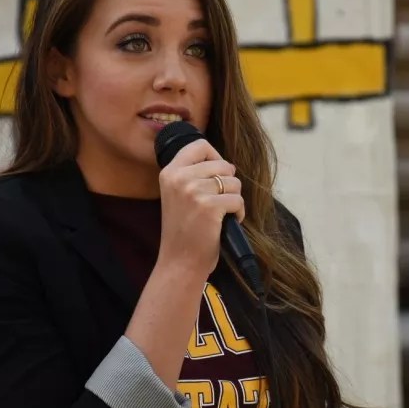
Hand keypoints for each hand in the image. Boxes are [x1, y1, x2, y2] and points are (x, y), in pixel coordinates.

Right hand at [156, 138, 243, 276]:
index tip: (217, 176)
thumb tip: (227, 165)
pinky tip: (227, 223)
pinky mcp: (209, 206)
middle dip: (229, 184)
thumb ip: (194, 175)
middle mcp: (179, 178)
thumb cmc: (184, 231)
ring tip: (221, 214)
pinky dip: (238, 213)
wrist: (179, 262)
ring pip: (234, 182)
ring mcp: (194, 191)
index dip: (216, 158)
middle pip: (223, 165)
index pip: (200, 145)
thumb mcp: (178, 195)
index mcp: (170, 172)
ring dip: (234, 199)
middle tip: (219, 203)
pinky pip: (238, 200)